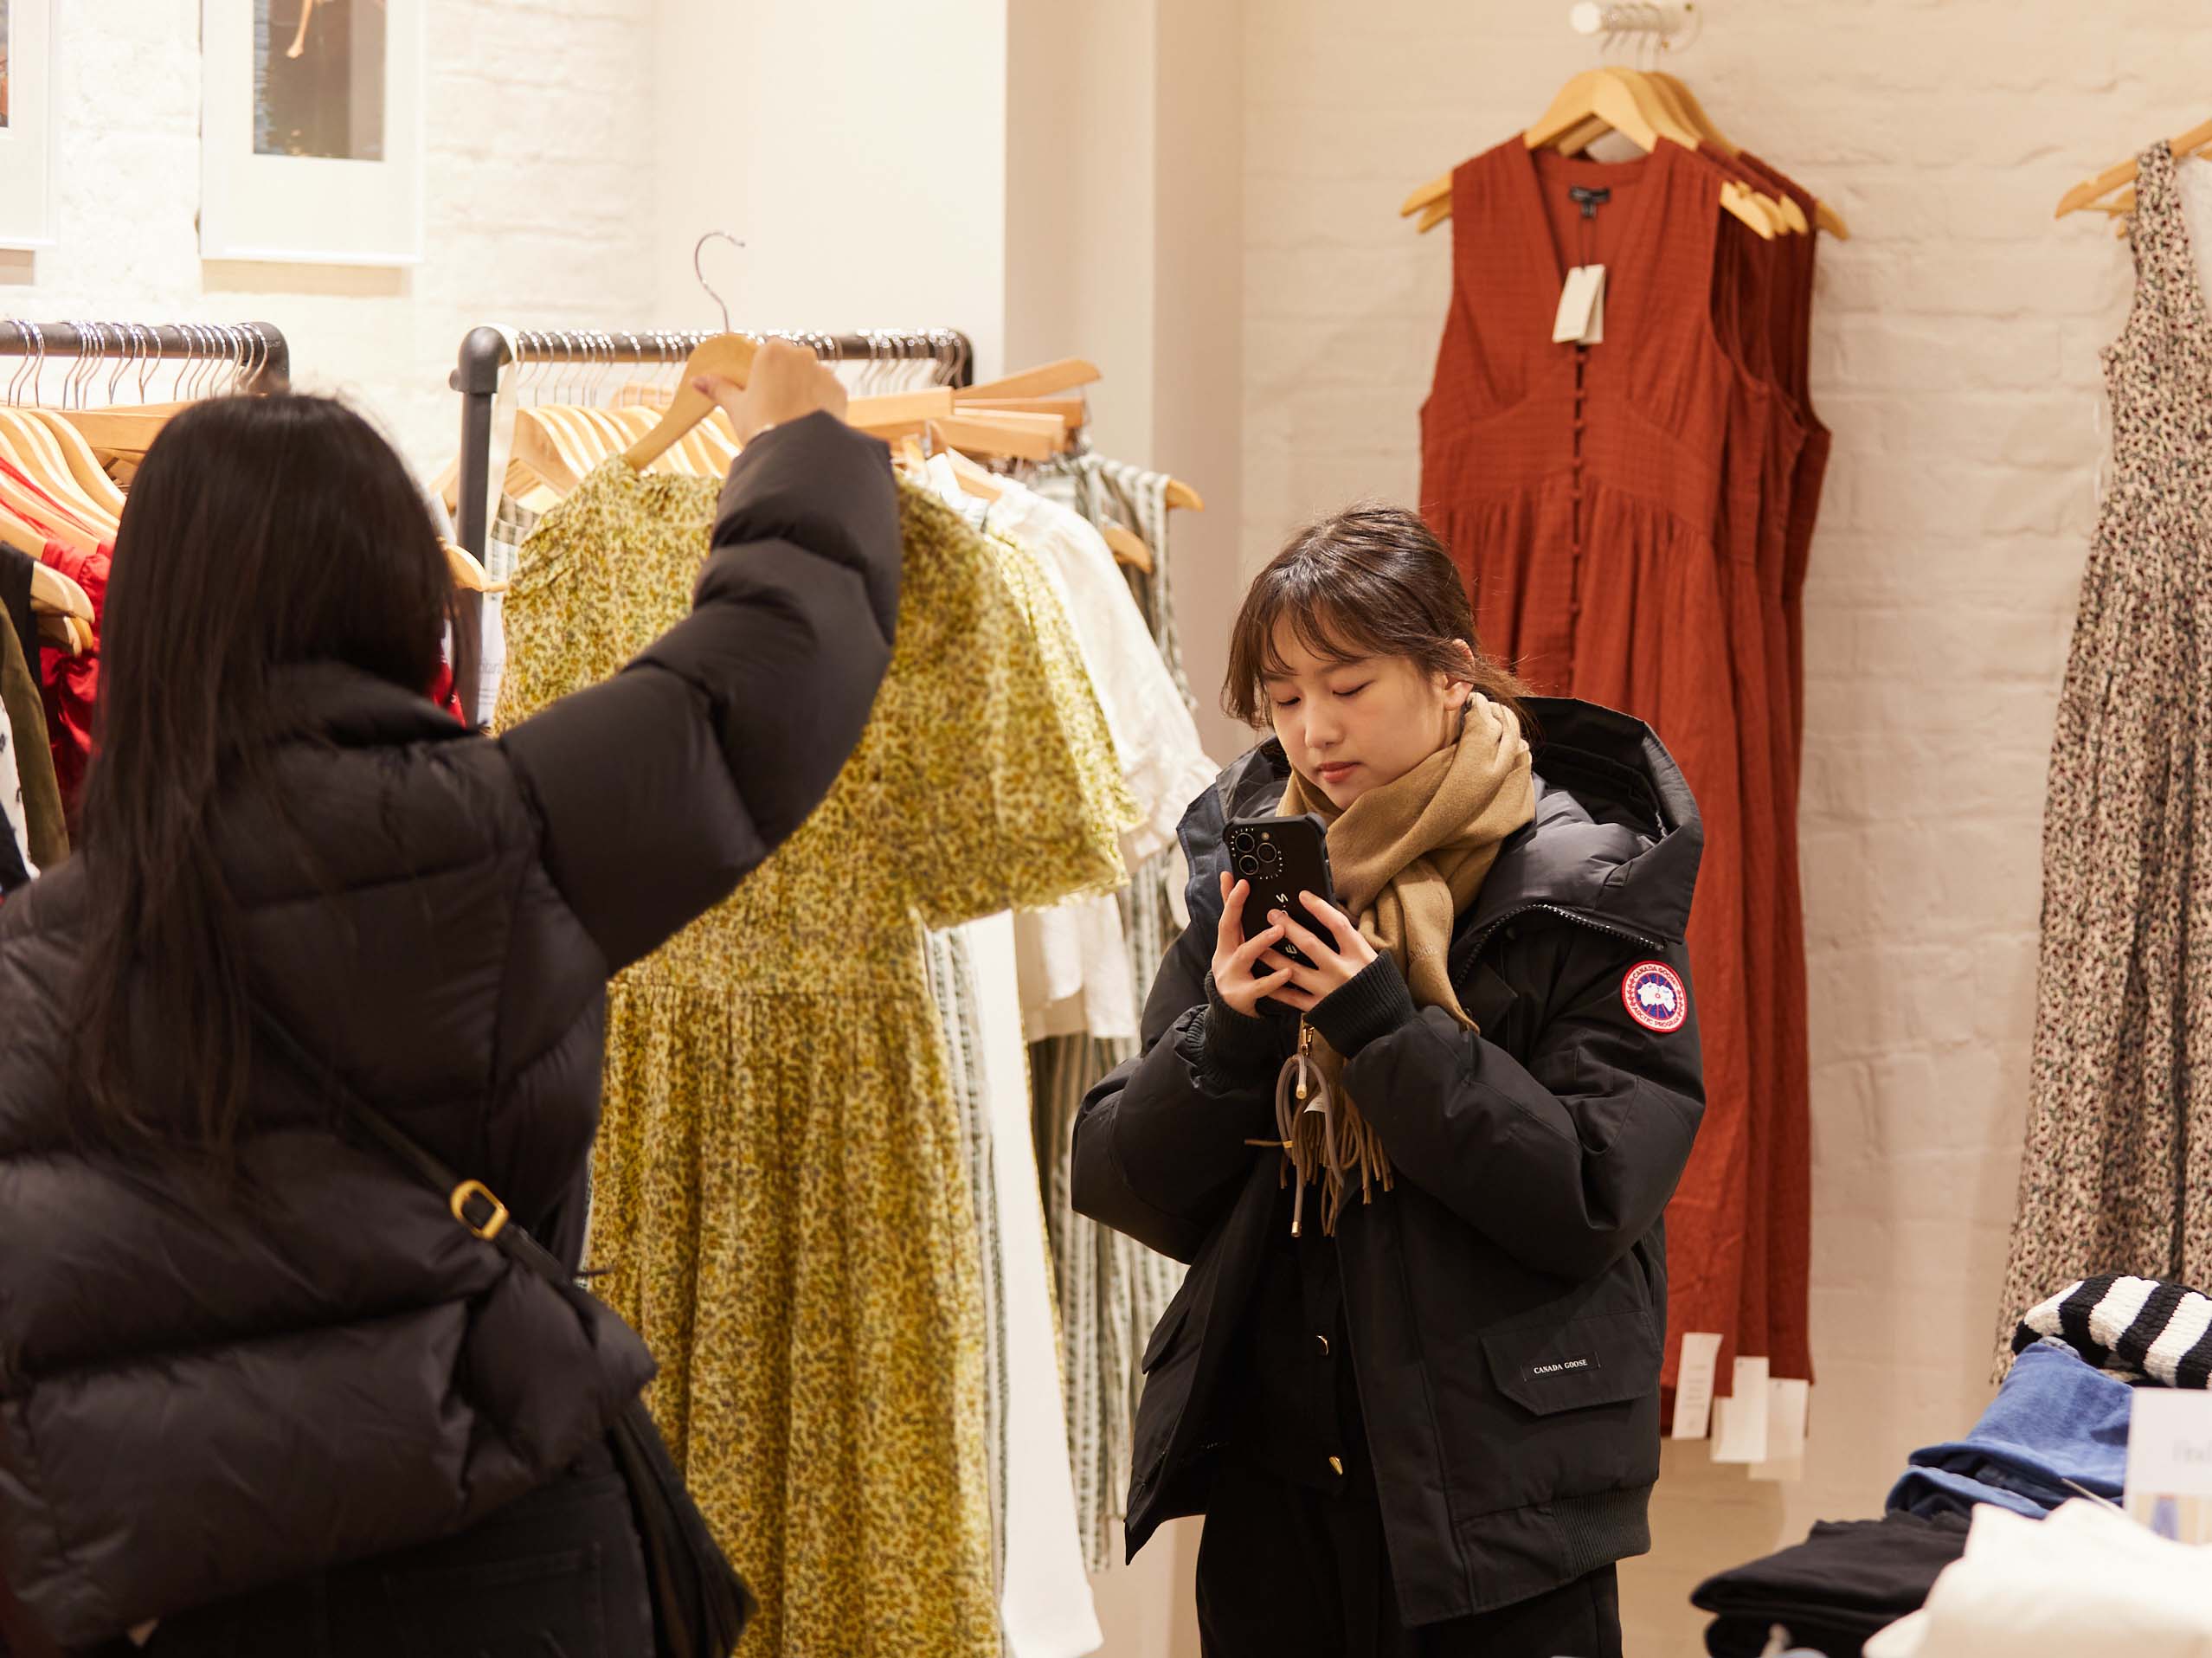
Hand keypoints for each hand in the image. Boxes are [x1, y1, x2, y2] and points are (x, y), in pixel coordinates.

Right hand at [695, 337, 849, 445]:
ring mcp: (824, 372)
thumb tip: (697, 381)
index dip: (763, 372)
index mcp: (773, 351)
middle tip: (774, 407)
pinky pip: (827, 393)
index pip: (767, 352)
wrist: (797, 452)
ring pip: (811, 377)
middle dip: (785, 380)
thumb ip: (719, 389)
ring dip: (804, 391)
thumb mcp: (736, 407)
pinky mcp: (840, 391)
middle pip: (791, 363)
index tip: (759, 391)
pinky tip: (809, 422)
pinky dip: (820, 404)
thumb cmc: (761, 425)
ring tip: (793, 418)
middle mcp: (803, 355)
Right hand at [1210, 870, 1292, 1017]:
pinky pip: (1259, 987)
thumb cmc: (1243, 976)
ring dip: (1260, 940)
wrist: (1233, 1017)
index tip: (1235, 876)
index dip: (1229, 896)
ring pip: (1244, 955)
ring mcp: (1232, 977)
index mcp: (1226, 945)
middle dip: (1234, 906)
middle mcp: (1225, 957)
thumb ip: (1244, 928)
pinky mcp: (1243, 997)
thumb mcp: (1239, 951)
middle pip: (1226, 928)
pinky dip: (1273, 979)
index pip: (1226, 914)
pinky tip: (1288, 971)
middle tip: (1247, 888)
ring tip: (1279, 930)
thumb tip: (1247, 899)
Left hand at [1257, 892, 1378, 1014]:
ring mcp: (1329, 990)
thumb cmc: (1377, 985)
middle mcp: (1342, 971)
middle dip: (1288, 927)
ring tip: (1260, 945)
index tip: (1303, 896)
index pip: (1337, 925)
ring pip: (1294, 970)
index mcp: (1359, 955)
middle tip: (1272, 915)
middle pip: (1310, 944)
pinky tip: (1263, 976)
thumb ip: (1351, 942)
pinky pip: (1292, 997)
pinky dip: (1276, 987)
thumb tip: (1328, 918)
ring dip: (1273, 956)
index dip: (1319, 908)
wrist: (1383, 1023)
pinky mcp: (1319, 1007)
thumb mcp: (1371, 958)